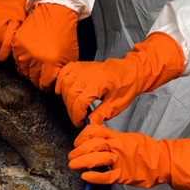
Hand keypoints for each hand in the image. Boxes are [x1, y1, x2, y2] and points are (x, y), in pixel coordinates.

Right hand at [11, 2, 78, 90]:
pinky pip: (17, 60)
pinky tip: (30, 56)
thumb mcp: (69, 57)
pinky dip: (23, 60)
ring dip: (30, 69)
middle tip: (43, 72)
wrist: (55, 12)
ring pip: (23, 71)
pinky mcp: (17, 43)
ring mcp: (24, 51)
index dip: (47, 85)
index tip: (48, 81)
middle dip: (38, 77)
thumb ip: (61, 73)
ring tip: (37, 63)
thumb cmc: (65, 34)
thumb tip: (54, 84)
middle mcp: (35, 60)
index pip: (43, 85)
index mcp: (50, 64)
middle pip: (32, 79)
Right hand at [56, 32, 184, 126]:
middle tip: (78, 118)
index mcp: (98, 84)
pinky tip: (62, 90)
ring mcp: (82, 68)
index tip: (79, 123)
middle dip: (71, 110)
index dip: (76, 116)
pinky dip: (60, 81)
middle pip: (70, 95)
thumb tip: (89, 124)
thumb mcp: (116, 105)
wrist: (130, 71)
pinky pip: (64, 72)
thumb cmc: (125, 86)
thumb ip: (101, 115)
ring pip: (64, 84)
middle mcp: (87, 75)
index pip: (79, 103)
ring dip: (65, 98)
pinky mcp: (80, 65)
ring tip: (73, 106)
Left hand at [67, 123, 189, 189]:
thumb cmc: (146, 149)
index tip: (77, 143)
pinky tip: (86, 177)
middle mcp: (117, 146)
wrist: (163, 161)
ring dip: (81, 162)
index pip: (93, 131)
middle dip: (77, 151)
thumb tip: (96, 137)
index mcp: (117, 137)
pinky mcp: (124, 175)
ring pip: (96, 158)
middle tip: (71, 157)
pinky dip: (94, 177)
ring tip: (73, 166)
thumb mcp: (128, 137)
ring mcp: (120, 161)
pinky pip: (107, 176)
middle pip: (91, 145)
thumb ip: (113, 137)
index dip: (81, 137)